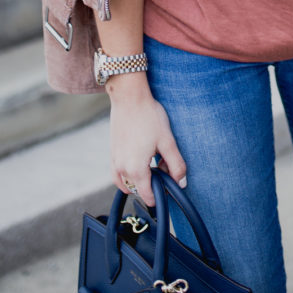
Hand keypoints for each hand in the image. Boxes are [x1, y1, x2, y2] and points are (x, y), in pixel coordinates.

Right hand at [109, 86, 186, 206]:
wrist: (129, 97)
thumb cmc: (149, 117)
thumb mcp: (167, 141)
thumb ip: (176, 164)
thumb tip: (181, 182)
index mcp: (136, 169)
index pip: (147, 195)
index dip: (160, 194)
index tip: (169, 186)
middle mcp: (122, 169)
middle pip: (138, 189)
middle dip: (152, 183)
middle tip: (163, 164)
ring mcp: (114, 161)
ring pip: (127, 182)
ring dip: (139, 179)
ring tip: (152, 162)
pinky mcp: (111, 153)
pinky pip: (117, 174)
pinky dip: (127, 175)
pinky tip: (138, 162)